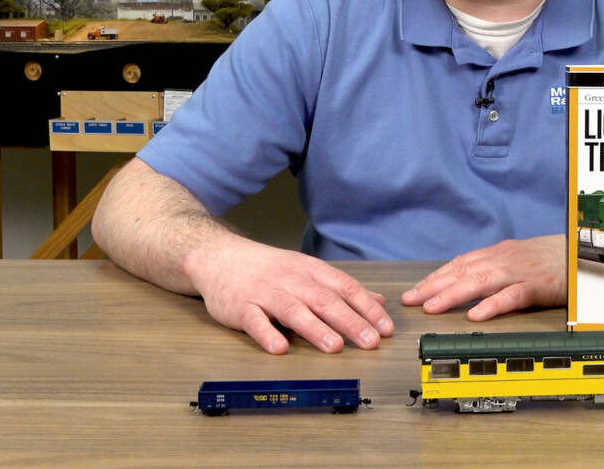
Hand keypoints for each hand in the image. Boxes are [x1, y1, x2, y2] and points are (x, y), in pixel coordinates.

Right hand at [186, 237, 394, 354]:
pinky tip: (280, 348)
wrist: (218, 256)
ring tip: (335, 347)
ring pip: (294, 310)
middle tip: (370, 342)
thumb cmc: (266, 268)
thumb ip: (340, 287)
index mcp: (310, 270)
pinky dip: (267, 334)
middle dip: (350, 321)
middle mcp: (291, 280)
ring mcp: (265, 293)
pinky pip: (255, 321)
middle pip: (324, 300)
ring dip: (315, 329)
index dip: (367, 307)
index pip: (345, 287)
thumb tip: (377, 301)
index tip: (386, 328)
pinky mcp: (241, 307)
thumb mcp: (306, 270)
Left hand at [401, 235, 565, 320]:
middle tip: (411, 300)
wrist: (580, 253)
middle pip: (463, 271)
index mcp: (497, 254)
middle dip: (434, 286)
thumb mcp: (515, 259)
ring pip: (480, 282)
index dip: (435, 277)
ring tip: (433, 307)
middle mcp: (503, 260)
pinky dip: (492, 305)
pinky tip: (476, 315)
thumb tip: (465, 281)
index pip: (459, 264)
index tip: (415, 290)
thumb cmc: (549, 258)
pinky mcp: (536, 286)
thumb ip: (492, 269)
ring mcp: (518, 272)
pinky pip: (511, 296)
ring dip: (453, 294)